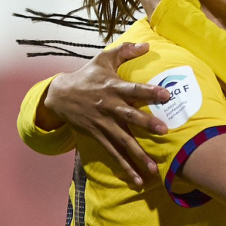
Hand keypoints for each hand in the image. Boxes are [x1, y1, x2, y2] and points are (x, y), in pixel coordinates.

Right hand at [41, 43, 170, 187]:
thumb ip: (126, 51)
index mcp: (113, 87)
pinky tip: (138, 180)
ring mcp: (103, 124)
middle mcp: (109, 107)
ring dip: (137, 155)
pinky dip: (125, 167)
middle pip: (129, 116)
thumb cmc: (87, 75)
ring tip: (153, 168)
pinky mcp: (98, 136)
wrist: (59, 95)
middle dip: (146, 123)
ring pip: (122, 141)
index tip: (166, 94)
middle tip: (164, 130)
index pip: (134, 89)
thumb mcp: (103, 59)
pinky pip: (113, 153)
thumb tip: (147, 44)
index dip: (149, 91)